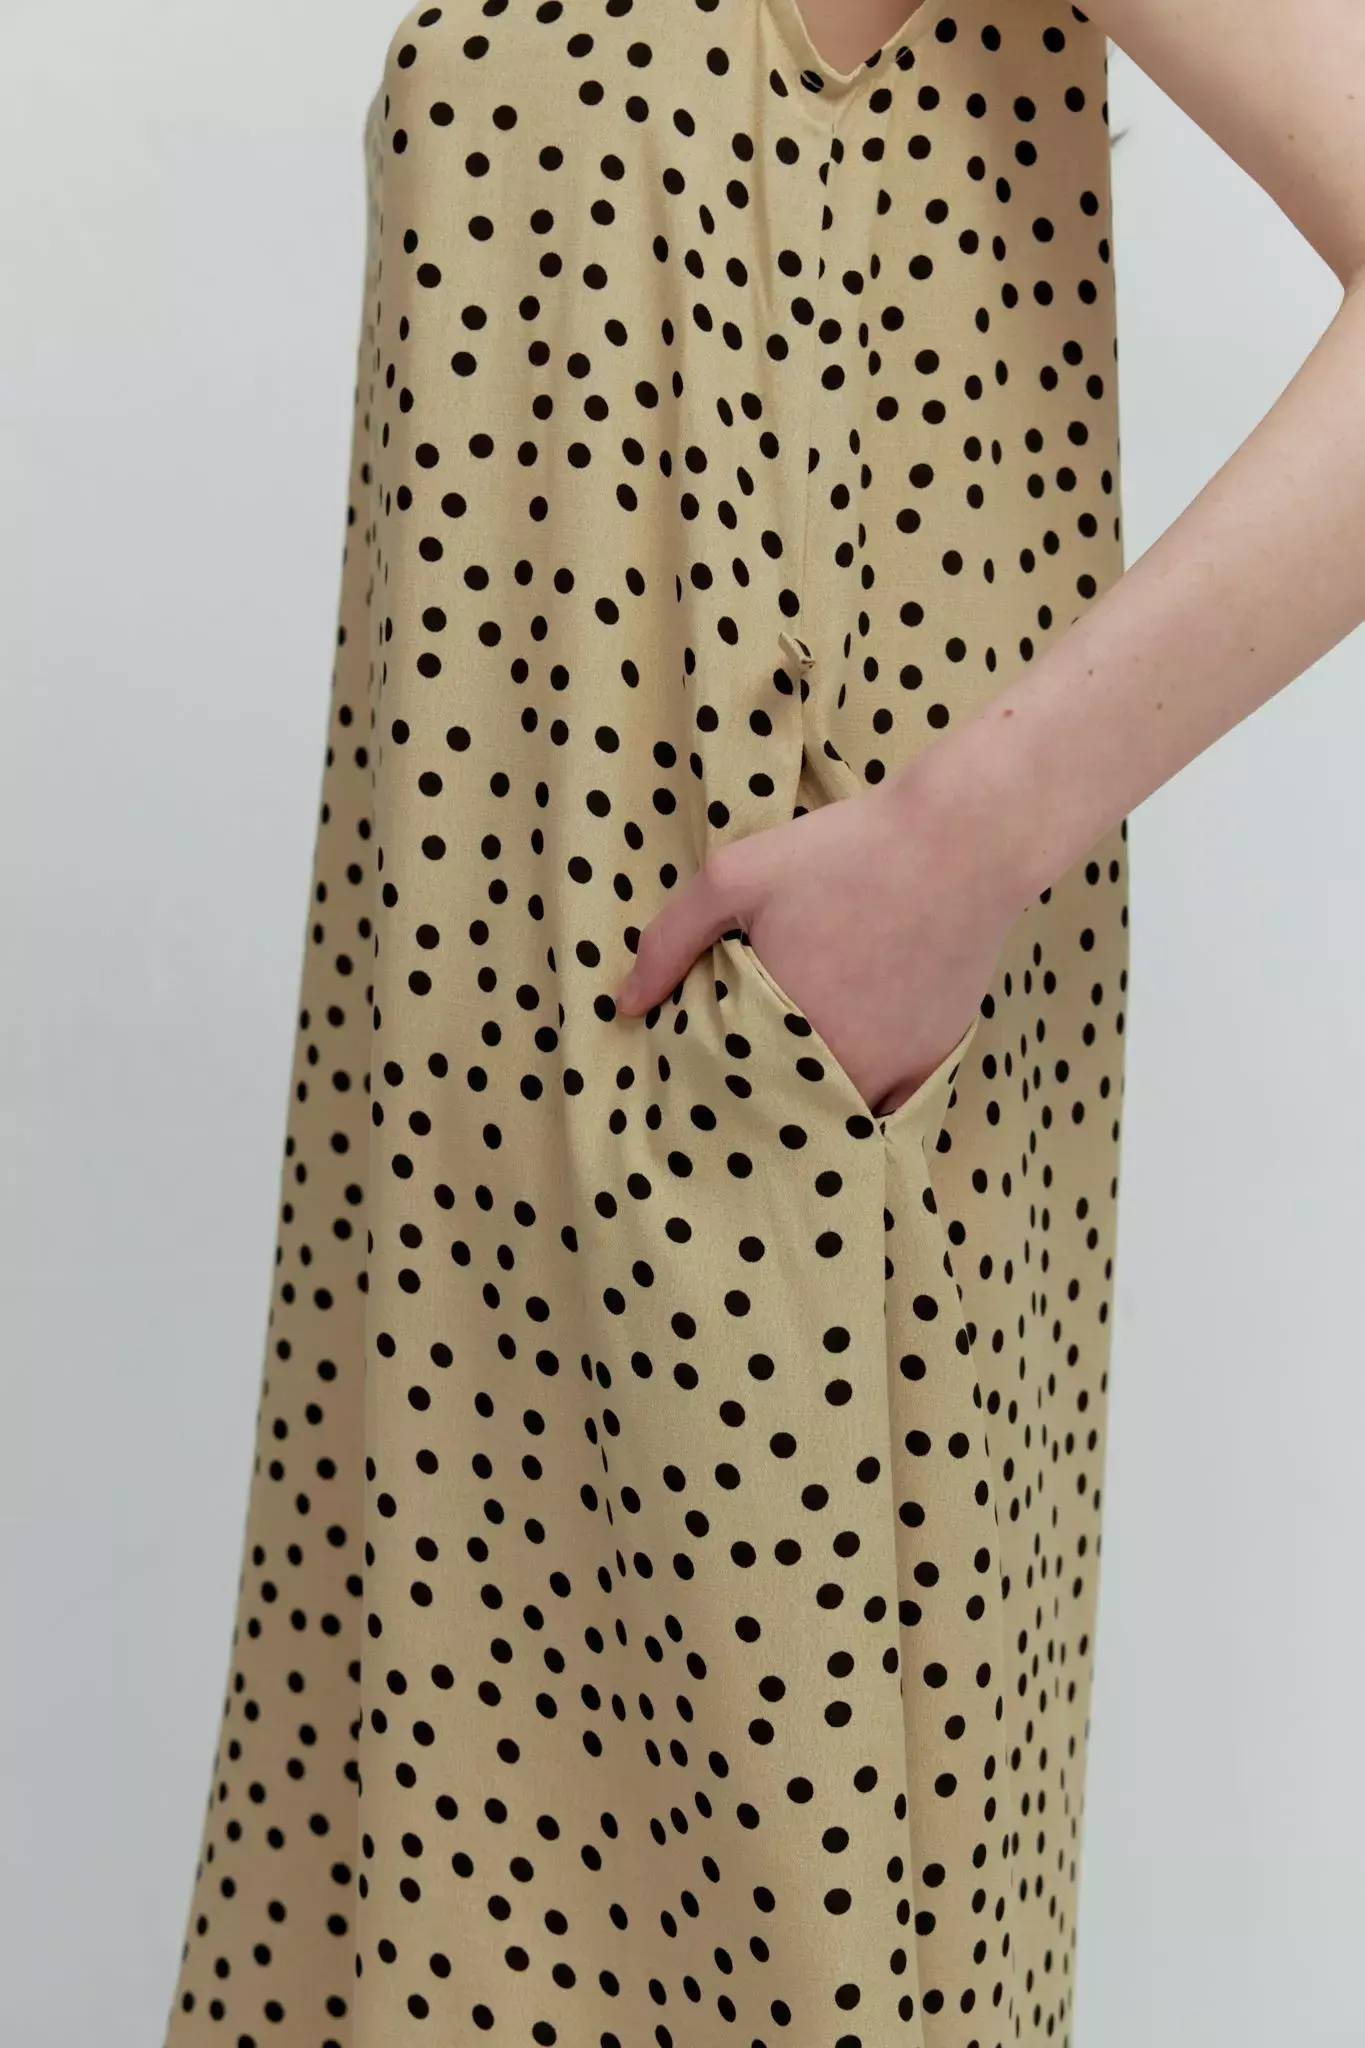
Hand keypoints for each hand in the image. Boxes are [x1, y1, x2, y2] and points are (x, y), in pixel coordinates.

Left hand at [613, 764, 1025, 1117]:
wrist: (960, 841)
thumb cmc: (844, 851)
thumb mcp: (735, 877)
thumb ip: (669, 941)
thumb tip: (625, 1005)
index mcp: (783, 1031)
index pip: (730, 1092)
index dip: (713, 1088)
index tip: (696, 1082)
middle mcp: (841, 1066)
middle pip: (786, 1108)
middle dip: (759, 1101)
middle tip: (741, 1078)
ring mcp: (895, 1069)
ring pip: (838, 1111)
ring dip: (814, 1103)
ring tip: (789, 1078)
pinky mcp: (936, 1058)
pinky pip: (890, 1102)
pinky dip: (868, 1095)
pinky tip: (849, 1073)